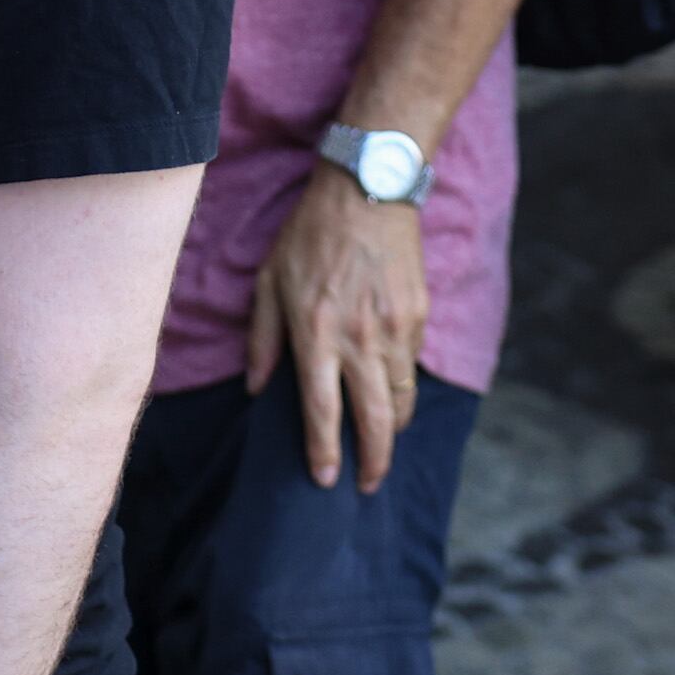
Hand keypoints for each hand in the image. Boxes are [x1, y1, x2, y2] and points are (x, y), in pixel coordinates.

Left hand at [245, 162, 429, 492]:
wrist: (368, 190)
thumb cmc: (309, 235)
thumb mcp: (270, 280)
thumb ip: (263, 338)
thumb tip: (256, 388)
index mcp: (316, 332)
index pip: (322, 409)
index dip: (324, 451)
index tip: (327, 480)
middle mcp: (358, 337)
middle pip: (373, 418)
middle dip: (374, 461)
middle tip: (369, 485)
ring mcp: (394, 328)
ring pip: (400, 399)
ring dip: (393, 430)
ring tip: (383, 447)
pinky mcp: (418, 315)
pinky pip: (412, 366)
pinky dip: (403, 388)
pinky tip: (392, 394)